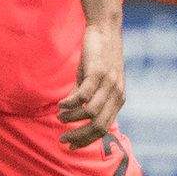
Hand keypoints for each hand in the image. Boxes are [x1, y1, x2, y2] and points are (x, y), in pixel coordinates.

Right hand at [59, 20, 123, 148]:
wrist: (105, 30)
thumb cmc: (97, 57)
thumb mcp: (91, 80)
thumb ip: (83, 97)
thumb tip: (68, 114)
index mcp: (117, 100)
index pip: (103, 129)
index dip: (86, 140)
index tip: (70, 145)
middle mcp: (116, 95)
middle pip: (99, 125)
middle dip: (79, 136)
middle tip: (63, 139)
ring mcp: (109, 84)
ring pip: (91, 113)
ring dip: (72, 118)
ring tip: (60, 116)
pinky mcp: (99, 72)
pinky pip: (84, 95)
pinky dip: (70, 104)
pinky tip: (61, 104)